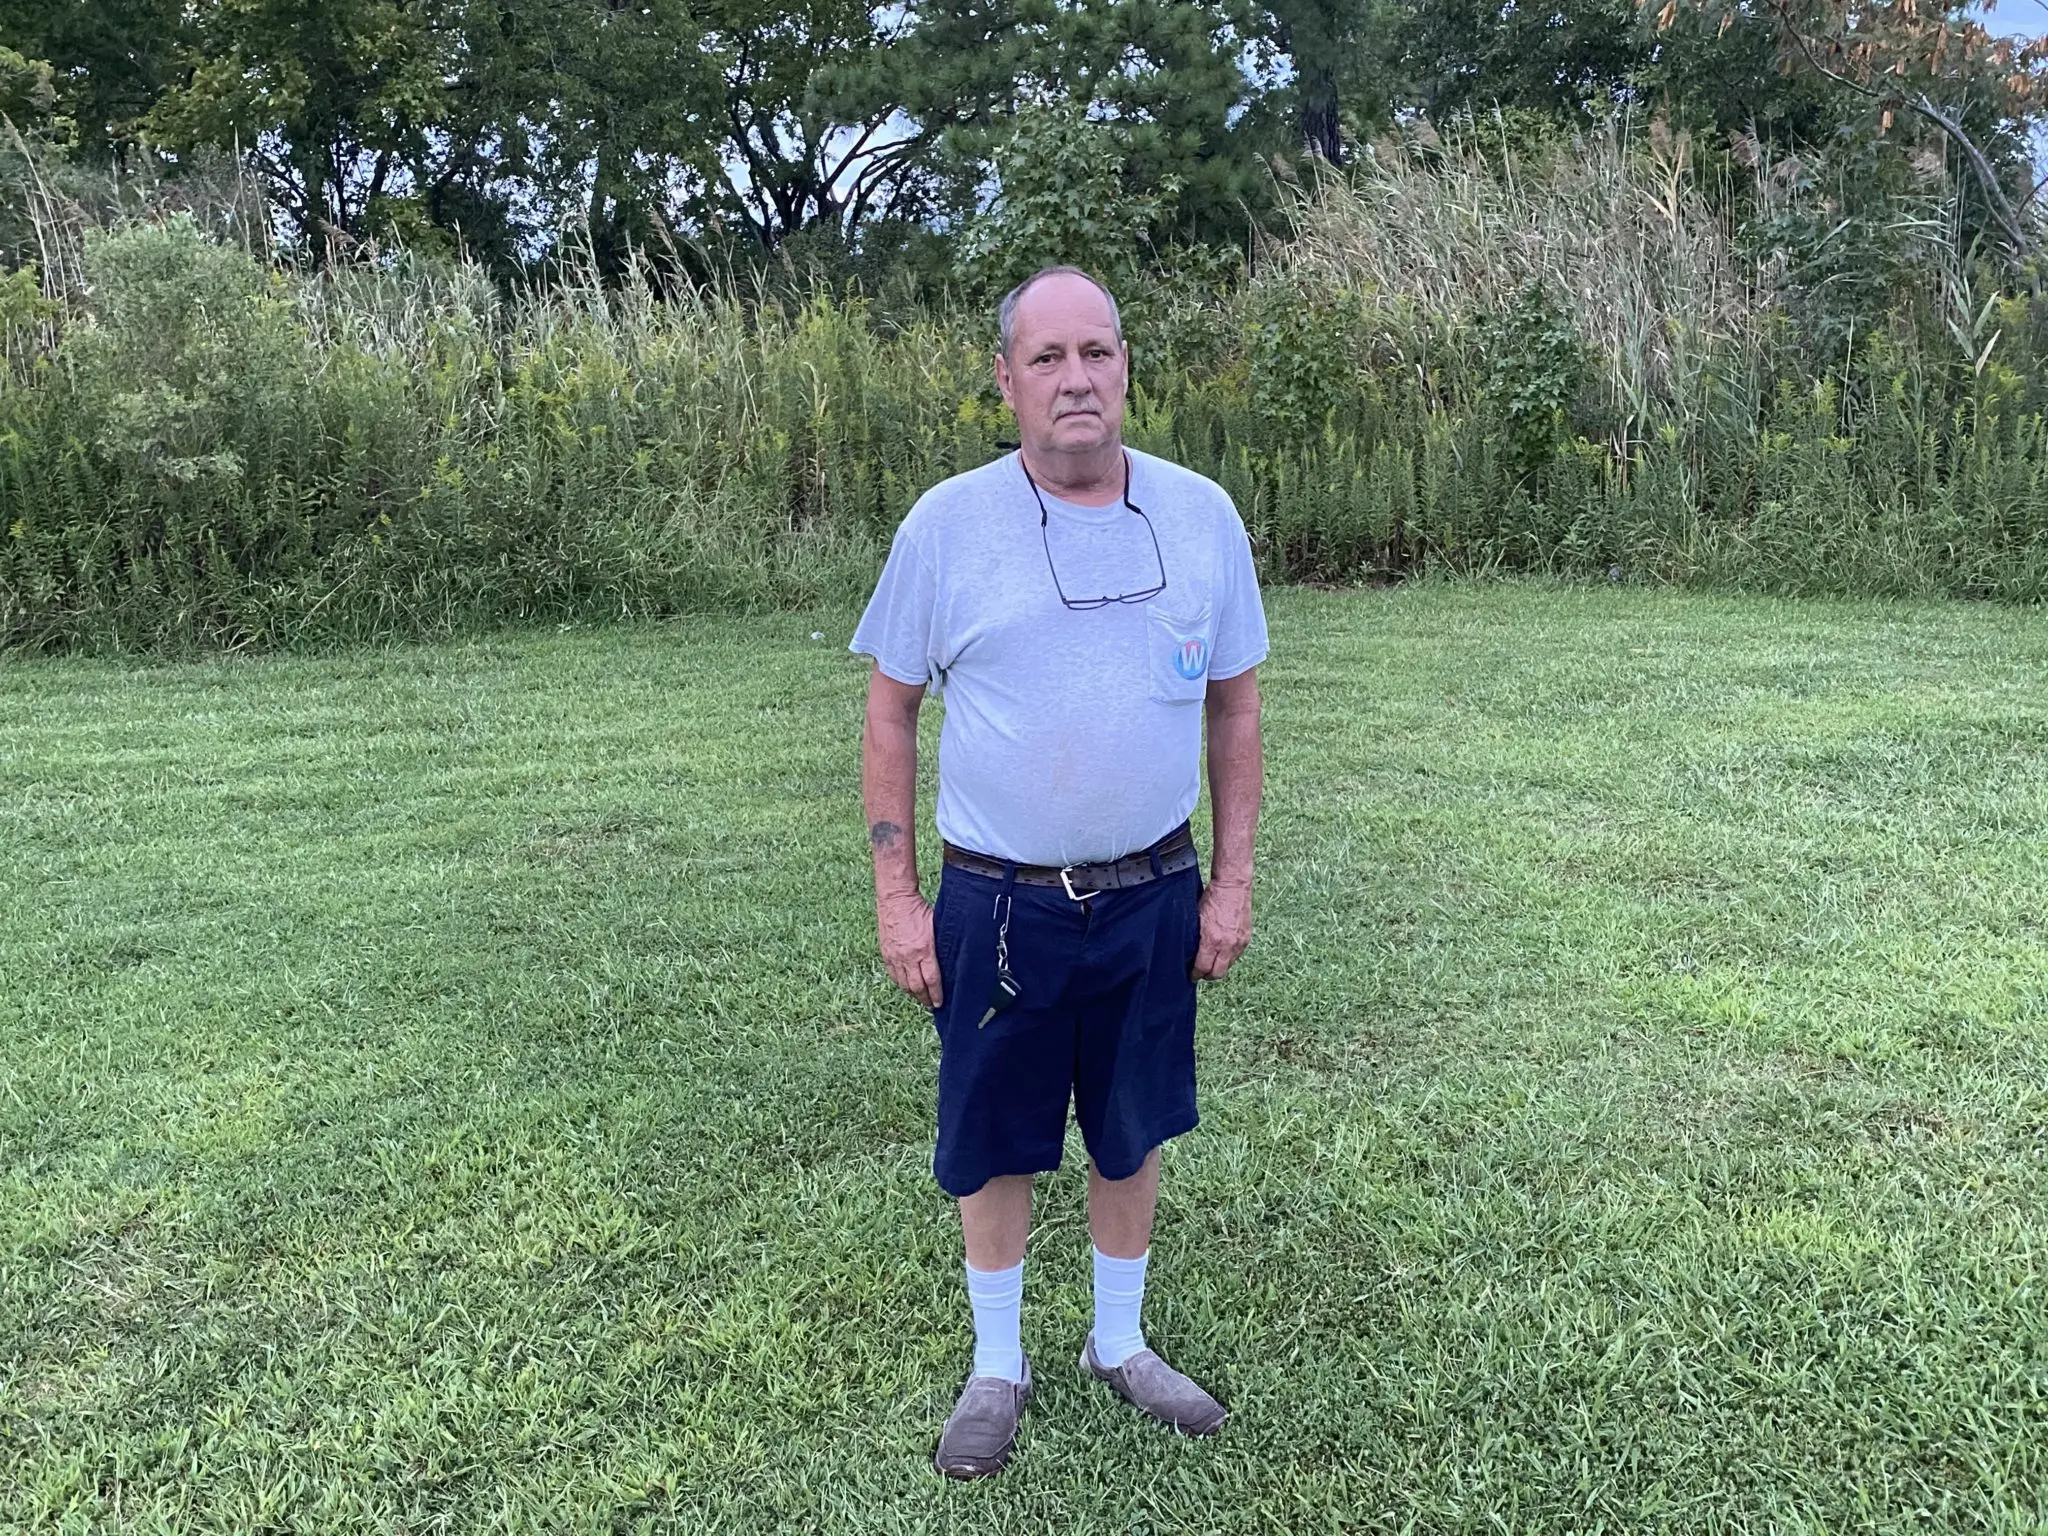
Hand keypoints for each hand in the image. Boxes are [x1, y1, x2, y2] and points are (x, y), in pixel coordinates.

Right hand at [878, 889, 943, 1007]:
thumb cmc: (918, 909)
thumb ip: (940, 945)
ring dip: (913, 994)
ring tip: (921, 998)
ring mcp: (894, 956)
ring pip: (904, 984)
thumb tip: (948, 961)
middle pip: (917, 986)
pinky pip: (893, 975)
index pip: (932, 979)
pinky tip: (907, 987)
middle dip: (925, 999)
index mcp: (924, 949)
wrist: (895, 898)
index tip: (940, 1003)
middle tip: (931, 1005)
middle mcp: (908, 956)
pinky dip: (901, 984)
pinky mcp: (885, 954)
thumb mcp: (936, 926)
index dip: (936, 994)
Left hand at [1192, 880, 1252, 980]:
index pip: (1203, 967)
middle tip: (1201, 973)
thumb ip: (1195, 938)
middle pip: (1217, 973)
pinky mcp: (1246, 939)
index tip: (1191, 975)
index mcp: (1212, 939)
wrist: (1232, 886)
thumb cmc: (1212, 898)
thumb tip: (1189, 952)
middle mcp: (1227, 944)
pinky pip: (1237, 956)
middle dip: (1207, 975)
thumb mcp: (1196, 918)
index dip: (1195, 974)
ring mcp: (1238, 942)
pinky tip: (1221, 952)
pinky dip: (1228, 958)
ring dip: (1219, 967)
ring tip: (1211, 962)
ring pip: (1228, 966)